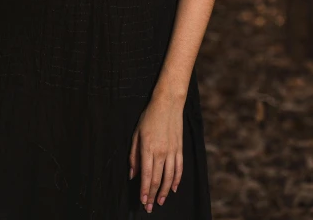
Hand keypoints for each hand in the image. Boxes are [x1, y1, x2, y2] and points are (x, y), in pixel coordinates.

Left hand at [128, 92, 183, 212]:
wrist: (168, 104)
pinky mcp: (179, 149)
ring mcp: (172, 151)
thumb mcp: (136, 133)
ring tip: (160, 202)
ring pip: (169, 177)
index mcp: (148, 148)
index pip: (146, 175)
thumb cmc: (149, 117)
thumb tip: (132, 174)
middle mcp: (161, 152)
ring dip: (164, 192)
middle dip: (152, 195)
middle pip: (157, 179)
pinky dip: (176, 180)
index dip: (144, 190)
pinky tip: (173, 188)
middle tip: (149, 207)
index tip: (142, 201)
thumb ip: (134, 155)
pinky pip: (179, 169)